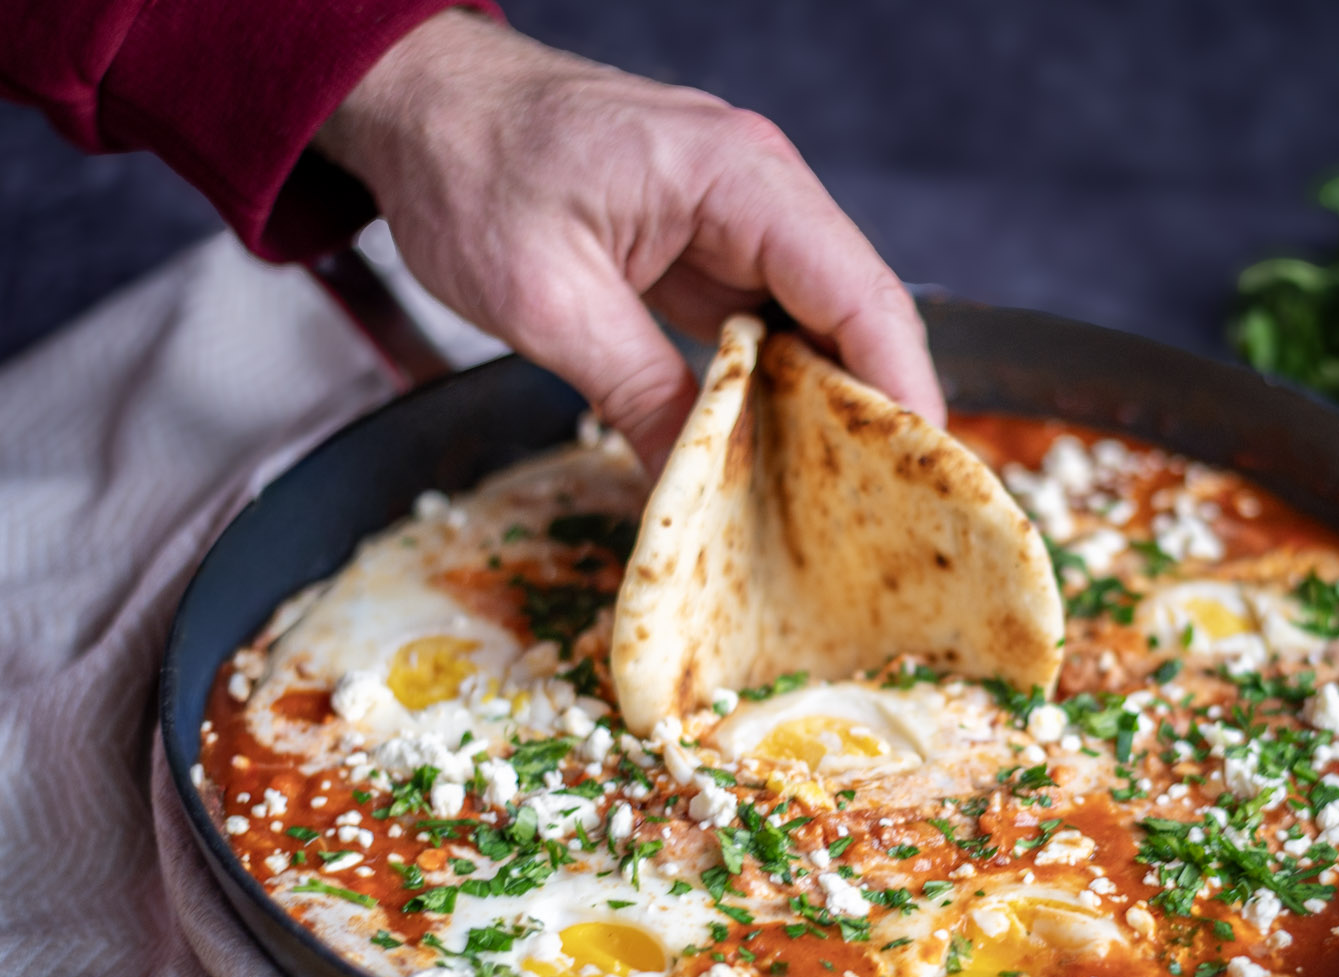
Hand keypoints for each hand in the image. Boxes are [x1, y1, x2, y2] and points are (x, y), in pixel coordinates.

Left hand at [313, 10, 943, 459]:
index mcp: (738, 177)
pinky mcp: (711, 245)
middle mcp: (760, 188)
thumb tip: (695, 494)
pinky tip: (775, 454)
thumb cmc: (467, 166)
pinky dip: (778, 389)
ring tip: (840, 503)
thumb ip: (636, 393)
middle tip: (887, 514)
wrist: (414, 101)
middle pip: (859, 313)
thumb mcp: (545, 300)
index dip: (903, 389)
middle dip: (879, 412)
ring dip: (830, 408)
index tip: (924, 474)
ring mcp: (740, 216)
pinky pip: (772, 325)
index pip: (859, 294)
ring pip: (821, 325)